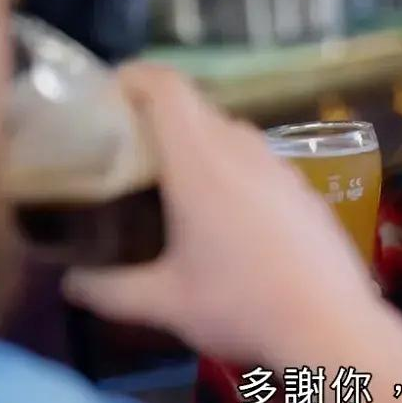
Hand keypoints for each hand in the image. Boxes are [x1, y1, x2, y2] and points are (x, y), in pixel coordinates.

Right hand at [62, 64, 379, 363]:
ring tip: (169, 183)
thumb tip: (69, 282)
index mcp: (202, 161)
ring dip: (196, 145)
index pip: (166, 87)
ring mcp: (281, 167)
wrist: (332, 326)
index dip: (132, 76)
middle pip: (195, 108)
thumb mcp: (165, 303)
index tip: (104, 94)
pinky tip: (225, 214)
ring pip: (230, 134)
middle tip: (124, 151)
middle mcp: (244, 150)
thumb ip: (109, 289)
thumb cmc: (242, 306)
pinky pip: (258, 160)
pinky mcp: (304, 189)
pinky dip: (231, 168)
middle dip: (156, 118)